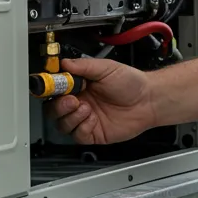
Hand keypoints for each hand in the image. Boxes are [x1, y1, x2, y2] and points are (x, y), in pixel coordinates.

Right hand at [44, 57, 158, 144]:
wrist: (148, 100)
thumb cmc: (131, 83)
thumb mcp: (106, 68)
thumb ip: (83, 66)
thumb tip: (64, 63)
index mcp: (79, 86)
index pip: (55, 89)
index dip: (49, 88)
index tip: (49, 85)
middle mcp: (80, 103)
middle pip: (53, 109)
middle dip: (58, 106)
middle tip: (70, 100)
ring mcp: (85, 119)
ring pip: (63, 124)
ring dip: (70, 116)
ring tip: (85, 108)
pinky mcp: (93, 133)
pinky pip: (77, 135)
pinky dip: (81, 127)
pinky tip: (92, 118)